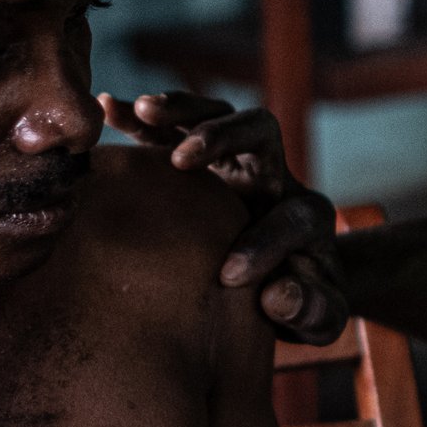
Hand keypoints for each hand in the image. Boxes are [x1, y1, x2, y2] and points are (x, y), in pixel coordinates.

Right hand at [103, 92, 346, 343]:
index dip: (266, 241)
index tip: (232, 276)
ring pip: (214, 116)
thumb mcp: (318, 318)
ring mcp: (233, 164)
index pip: (293, 214)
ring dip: (179, 110)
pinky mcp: (197, 164)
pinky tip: (108, 108)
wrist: (281, 284)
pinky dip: (142, 118)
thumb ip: (311, 311)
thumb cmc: (298, 303)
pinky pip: (171, 129)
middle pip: (259, 131)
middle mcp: (274, 176)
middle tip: (183, 158)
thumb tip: (278, 295)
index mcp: (307, 216)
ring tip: (141, 109)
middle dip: (223, 137)